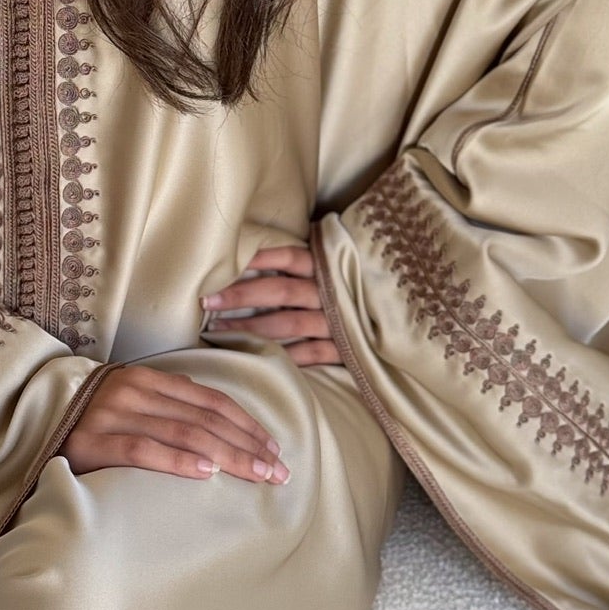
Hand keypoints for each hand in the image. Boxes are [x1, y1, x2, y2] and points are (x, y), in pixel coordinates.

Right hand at [61, 363, 290, 483]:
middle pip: (205, 418)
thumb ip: (167, 406)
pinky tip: (207, 473)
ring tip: (256, 474)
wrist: (27, 422)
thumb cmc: (88, 420)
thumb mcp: (130, 404)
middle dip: (247, 445)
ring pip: (183, 433)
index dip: (246, 423)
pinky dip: (179, 461)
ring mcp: (111, 415)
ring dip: (228, 455)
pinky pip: (143, 450)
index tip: (274, 447)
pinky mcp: (91, 442)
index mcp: (146, 379)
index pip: (210, 400)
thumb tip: (216, 421)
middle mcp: (132, 391)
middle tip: (278, 470)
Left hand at [200, 242, 341, 368]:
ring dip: (252, 329)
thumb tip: (256, 249)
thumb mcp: (336, 268)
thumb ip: (306, 261)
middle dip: (241, 296)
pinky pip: (310, 354)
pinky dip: (285, 357)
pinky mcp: (346, 350)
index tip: (225, 261)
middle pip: (280, 291)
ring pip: (288, 325)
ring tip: (220, 331)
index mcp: (327, 267)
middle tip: (208, 301)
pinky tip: (258, 360)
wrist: (400, 323)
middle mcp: (331, 292)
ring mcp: (338, 322)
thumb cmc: (355, 289)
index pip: (289, 257)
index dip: (258, 258)